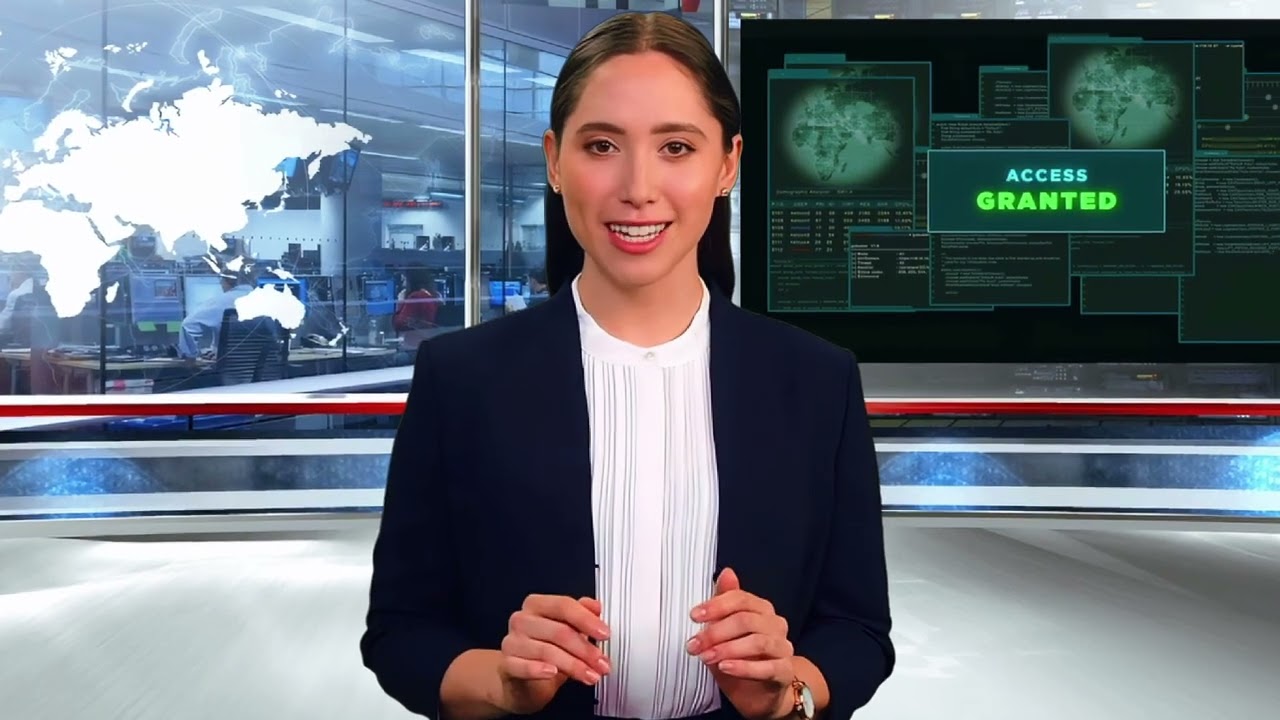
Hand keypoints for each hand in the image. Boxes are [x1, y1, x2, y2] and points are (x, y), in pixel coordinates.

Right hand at [497, 594, 611, 714]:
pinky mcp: (506, 664)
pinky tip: (553, 673)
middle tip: (602, 663)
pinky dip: (539, 670)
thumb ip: (581, 615)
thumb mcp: (566, 630)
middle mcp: (522, 620)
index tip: (604, 633)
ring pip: (547, 651)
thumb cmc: (543, 650)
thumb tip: (595, 606)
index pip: (563, 606)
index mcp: (537, 605)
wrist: (517, 679)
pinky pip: (523, 666)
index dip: (587, 620)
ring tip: (590, 675)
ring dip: (574, 665)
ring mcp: (512, 642)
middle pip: (559, 631)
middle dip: (585, 650)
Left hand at [688, 568, 794, 719]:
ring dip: (727, 649)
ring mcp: (783, 648)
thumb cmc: (741, 658)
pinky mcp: (785, 672)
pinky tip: (725, 667)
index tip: (694, 616)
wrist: (760, 694)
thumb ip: (724, 603)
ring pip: (757, 642)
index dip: (716, 605)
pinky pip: (768, 668)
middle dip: (715, 632)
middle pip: (746, 620)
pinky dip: (744, 667)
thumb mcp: (725, 631)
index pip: (741, 599)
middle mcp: (776, 625)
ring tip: (706, 657)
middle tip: (694, 644)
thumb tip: (726, 572)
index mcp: (762, 610)